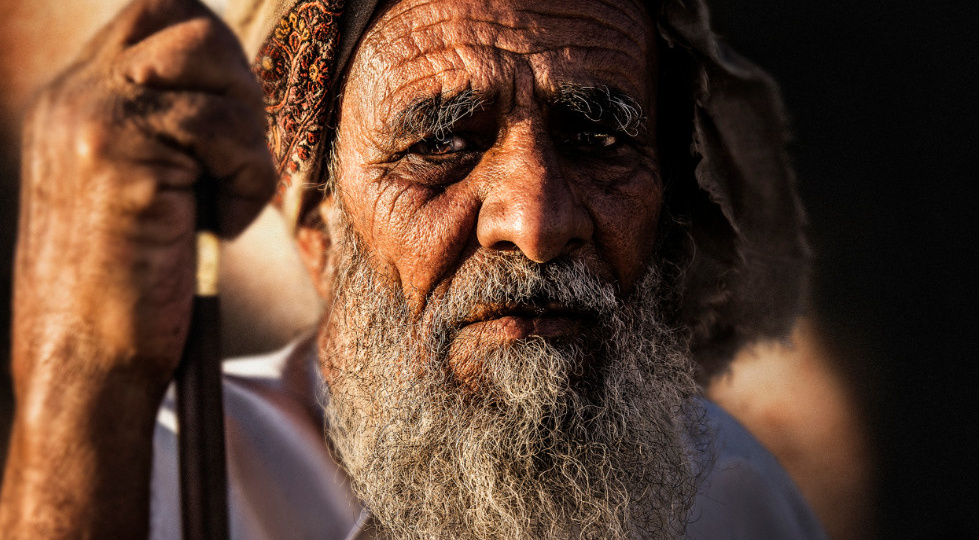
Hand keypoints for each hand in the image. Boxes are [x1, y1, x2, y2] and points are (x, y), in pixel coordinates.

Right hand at [1, 0, 273, 535]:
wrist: (86, 361)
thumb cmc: (128, 288)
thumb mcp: (136, 188)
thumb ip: (167, 130)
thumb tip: (233, 90)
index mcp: (77, 100)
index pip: (157, 16)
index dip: (216, 55)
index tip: (235, 125)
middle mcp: (77, 96)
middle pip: (184, 15)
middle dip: (236, 77)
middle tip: (237, 153)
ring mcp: (93, 118)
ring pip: (207, 56)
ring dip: (244, 129)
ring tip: (228, 193)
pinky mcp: (120, 155)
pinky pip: (224, 129)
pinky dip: (248, 178)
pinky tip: (224, 224)